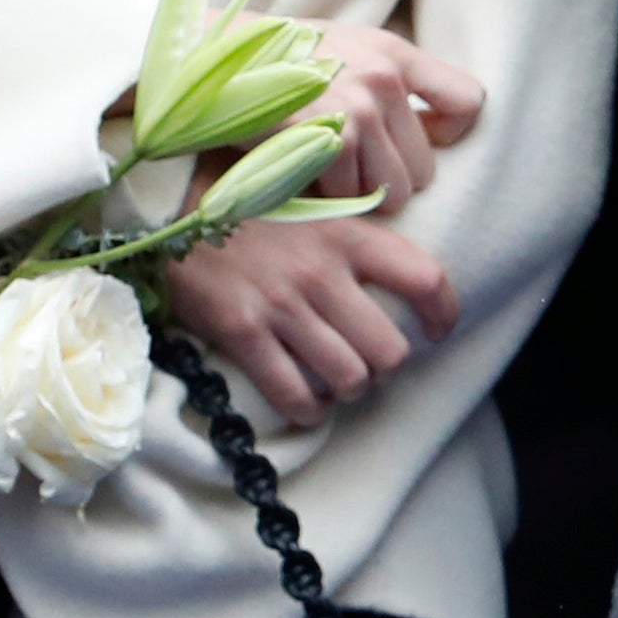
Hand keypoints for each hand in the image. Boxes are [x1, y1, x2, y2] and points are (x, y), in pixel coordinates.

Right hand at [164, 213, 461, 424]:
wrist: (173, 210)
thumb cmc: (252, 212)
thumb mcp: (315, 207)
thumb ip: (356, 237)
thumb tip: (400, 280)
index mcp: (347, 235)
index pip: (424, 278)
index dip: (443, 314)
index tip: (437, 331)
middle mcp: (321, 272)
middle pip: (390, 351)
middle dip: (385, 370)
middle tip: (370, 366)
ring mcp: (282, 305)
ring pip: (348, 379)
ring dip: (349, 392)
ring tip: (338, 385)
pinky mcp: (243, 333)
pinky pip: (294, 394)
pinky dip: (309, 411)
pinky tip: (307, 403)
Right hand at [280, 24, 483, 215]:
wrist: (212, 62)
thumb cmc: (278, 61)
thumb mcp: (344, 48)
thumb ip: (389, 79)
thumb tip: (436, 129)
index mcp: (394, 54)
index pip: (468, 103)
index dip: (448, 133)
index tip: (419, 140)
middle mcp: (383, 81)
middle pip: (424, 169)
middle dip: (389, 178)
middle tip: (349, 168)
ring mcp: (357, 112)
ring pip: (390, 192)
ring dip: (356, 194)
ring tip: (323, 173)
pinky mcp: (328, 142)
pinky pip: (348, 198)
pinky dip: (324, 198)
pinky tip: (301, 175)